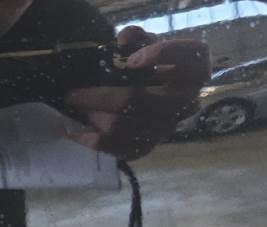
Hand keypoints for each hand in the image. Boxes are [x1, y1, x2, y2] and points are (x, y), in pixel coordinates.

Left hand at [64, 26, 210, 159]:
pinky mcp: (150, 147)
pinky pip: (122, 150)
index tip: (130, 60)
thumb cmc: (148, 64)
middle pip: (138, 101)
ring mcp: (166, 128)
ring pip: (124, 127)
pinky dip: (96, 142)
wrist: (150, 92)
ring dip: (94, 117)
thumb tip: (124, 41)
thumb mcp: (145, 45)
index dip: (160, 56)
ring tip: (76, 109)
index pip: (186, 59)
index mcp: (193, 71)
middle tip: (74, 93)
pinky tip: (76, 134)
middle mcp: (185, 102)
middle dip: (100, 97)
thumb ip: (136, 38)